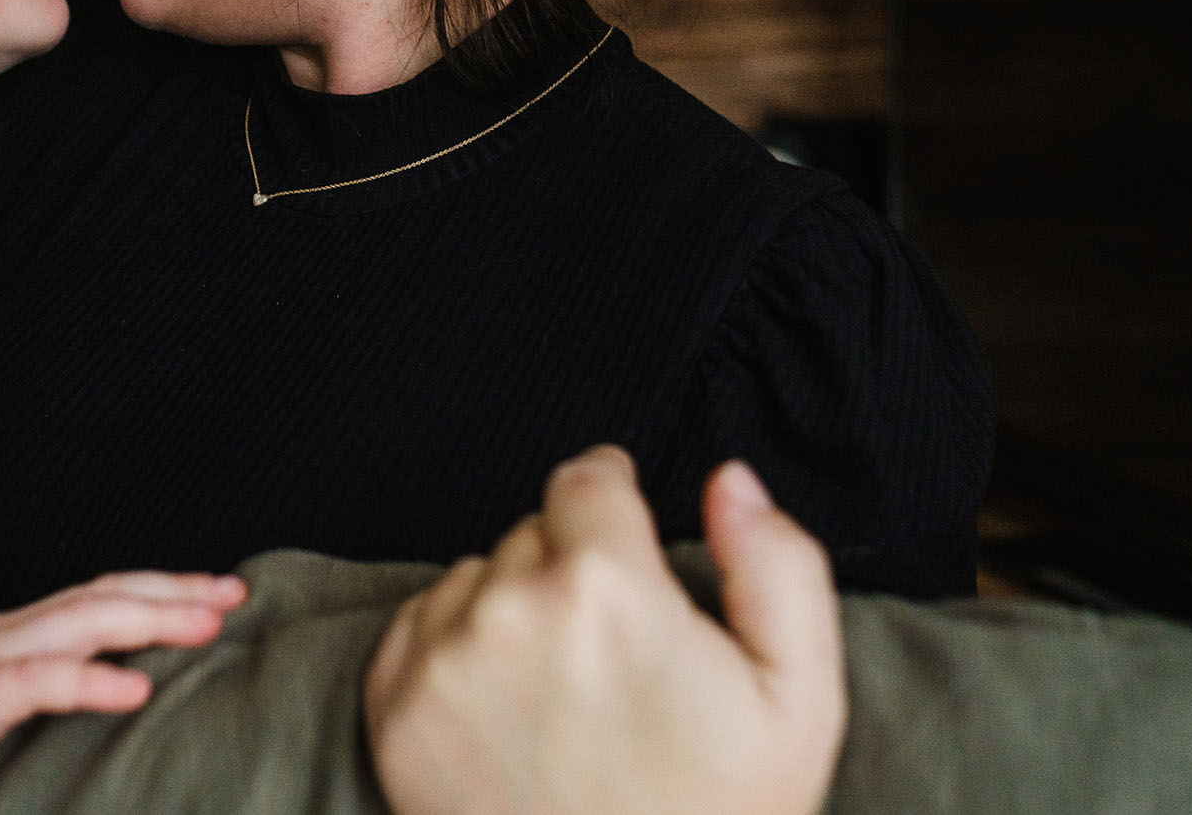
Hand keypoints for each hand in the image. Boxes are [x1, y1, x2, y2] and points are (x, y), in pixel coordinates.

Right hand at [0, 568, 248, 775]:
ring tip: (209, 624)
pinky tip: (132, 691)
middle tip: (238, 593)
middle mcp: (14, 631)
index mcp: (20, 631)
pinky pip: (34, 683)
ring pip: (83, 624)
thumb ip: (28, 678)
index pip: (103, 595)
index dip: (163, 588)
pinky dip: (88, 681)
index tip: (222, 590)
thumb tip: (87, 684)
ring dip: (151, 619)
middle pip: (107, 596)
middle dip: (176, 592)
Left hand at [363, 447, 845, 814]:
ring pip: (475, 578)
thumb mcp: (798, 700)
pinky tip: (509, 713)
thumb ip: (778, 565)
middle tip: (613, 655)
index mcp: (606, 586)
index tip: (624, 533)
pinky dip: (455, 651)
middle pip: (533, 532)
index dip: (614, 500)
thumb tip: (728, 480)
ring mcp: (439, 660)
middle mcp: (508, 608)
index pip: (588, 478)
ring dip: (511, 609)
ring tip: (562, 694)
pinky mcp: (393, 711)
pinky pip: (419, 628)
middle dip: (572, 569)